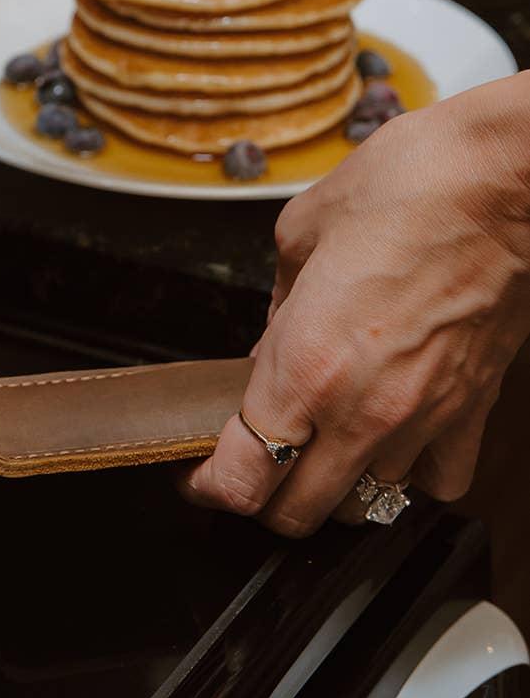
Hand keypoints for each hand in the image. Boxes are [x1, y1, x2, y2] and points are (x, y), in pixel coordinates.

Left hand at [179, 74, 529, 535]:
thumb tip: (270, 341)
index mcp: (303, 366)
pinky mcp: (471, 414)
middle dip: (262, 499)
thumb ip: (277, 304)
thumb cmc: (407, 188)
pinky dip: (408, 477)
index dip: (207, 487)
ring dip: (334, 487)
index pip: (241, 479)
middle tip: (250, 464)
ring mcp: (420, 420)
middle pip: (296, 515)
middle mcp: (360, 410)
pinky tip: (391, 440)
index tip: (197, 474)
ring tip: (320, 446)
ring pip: (364, 505)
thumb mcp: (300, 233)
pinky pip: (435, 484)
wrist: (502, 182)